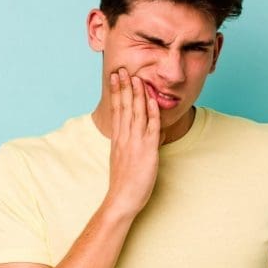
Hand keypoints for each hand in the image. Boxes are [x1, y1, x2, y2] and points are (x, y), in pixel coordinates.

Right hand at [103, 67, 161, 219]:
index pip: (117, 109)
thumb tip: (134, 137)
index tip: (115, 77)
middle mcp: (125, 137)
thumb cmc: (123, 183)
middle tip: (121, 69)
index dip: (116, 92)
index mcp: (118, 138)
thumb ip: (128, 145)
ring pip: (137, 112)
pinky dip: (152, 112)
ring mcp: (135, 142)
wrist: (122, 199)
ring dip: (137, 94)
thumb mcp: (122, 159)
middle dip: (124, 86)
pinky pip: (151, 127)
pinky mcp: (147, 150)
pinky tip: (151, 100)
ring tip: (136, 77)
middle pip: (124, 106)